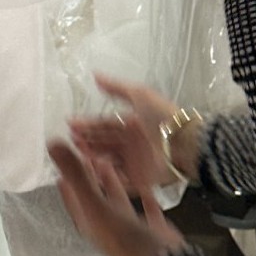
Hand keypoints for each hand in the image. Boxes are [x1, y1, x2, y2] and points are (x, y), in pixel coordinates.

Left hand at [50, 141, 184, 255]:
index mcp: (90, 223)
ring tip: (109, 163)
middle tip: (87, 155)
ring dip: (113, 184)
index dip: (67, 178)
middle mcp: (107, 226)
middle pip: (94, 196)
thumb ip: (76, 175)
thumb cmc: (124, 238)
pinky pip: (147, 208)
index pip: (72, 196)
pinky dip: (145, 196)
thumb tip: (53, 145)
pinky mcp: (152, 229)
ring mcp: (130, 229)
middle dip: (90, 176)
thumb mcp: (95, 204)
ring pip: (118, 201)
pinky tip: (146, 186)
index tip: (64, 161)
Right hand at [69, 75, 180, 192]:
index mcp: (132, 124)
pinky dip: (104, 174)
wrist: (184, 143)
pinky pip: (117, 178)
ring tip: (77, 151)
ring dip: (91, 156)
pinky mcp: (138, 179)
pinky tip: (91, 168)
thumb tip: (95, 75)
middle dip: (86, 140)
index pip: (104, 124)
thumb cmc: (163, 117)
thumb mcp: (140, 95)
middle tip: (70, 138)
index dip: (88, 124)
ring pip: (106, 159)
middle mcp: (131, 143)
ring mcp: (134, 162)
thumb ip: (116, 88)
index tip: (71, 123)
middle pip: (102, 142)